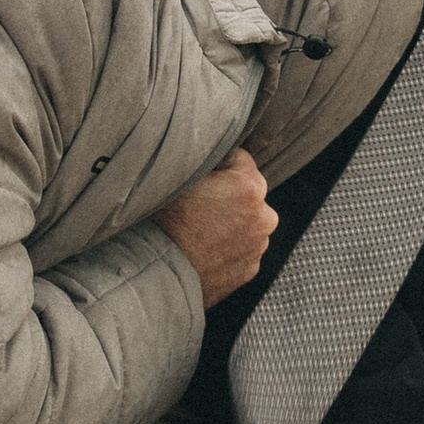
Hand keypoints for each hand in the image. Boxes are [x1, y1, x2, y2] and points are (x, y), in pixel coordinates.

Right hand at [156, 151, 275, 307]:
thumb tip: (207, 147)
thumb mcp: (178, 175)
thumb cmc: (163, 223)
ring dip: (228, 223)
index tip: (200, 179)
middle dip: (227, 196)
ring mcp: (258, 247)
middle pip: (247, 193)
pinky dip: (226, 247)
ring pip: (245, 223)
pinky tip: (203, 249)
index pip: (239, 159)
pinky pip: (240, 249)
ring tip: (198, 231)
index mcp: (251, 186)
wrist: (158, 275)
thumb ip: (202, 157)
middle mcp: (264, 217)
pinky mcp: (249, 270)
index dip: (217, 167)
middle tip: (196, 207)